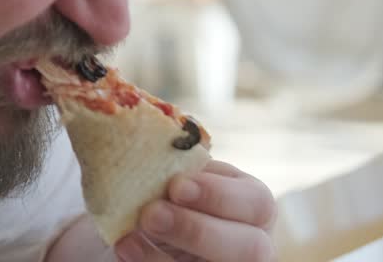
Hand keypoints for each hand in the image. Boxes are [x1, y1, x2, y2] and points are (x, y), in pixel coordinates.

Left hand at [112, 160, 275, 261]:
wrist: (140, 225)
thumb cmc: (162, 190)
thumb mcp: (173, 174)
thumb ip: (173, 162)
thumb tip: (150, 132)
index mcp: (251, 203)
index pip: (257, 202)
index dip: (219, 195)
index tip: (177, 185)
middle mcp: (251, 242)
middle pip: (250, 247)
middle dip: (197, 230)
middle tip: (151, 215)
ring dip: (166, 257)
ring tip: (128, 237)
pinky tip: (125, 249)